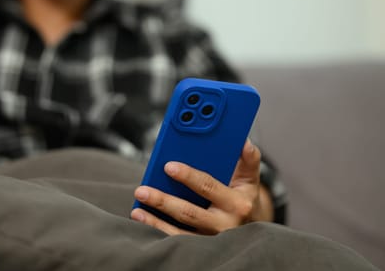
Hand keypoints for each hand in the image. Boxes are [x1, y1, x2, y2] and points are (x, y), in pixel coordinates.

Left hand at [131, 140, 272, 234]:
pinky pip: (176, 241)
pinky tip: (142, 219)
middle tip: (142, 190)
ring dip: (155, 221)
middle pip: (189, 212)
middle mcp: (224, 224)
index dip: (188, 176)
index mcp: (236, 203)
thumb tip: (243, 141)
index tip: (168, 166)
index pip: (208, 187)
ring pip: (180, 233)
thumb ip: (248, 159)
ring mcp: (211, 237)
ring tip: (137, 209)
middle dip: (164, 201)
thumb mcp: (250, 177)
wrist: (250, 225)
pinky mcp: (200, 246)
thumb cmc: (243, 195)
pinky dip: (157, 230)